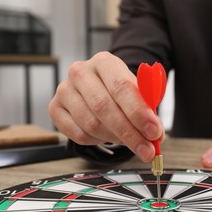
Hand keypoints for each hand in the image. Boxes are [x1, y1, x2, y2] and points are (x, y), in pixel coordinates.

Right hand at [48, 52, 163, 161]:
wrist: (98, 88)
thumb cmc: (120, 92)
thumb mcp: (138, 94)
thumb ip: (148, 112)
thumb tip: (156, 136)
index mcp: (104, 62)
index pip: (121, 87)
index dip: (138, 112)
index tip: (154, 131)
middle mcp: (80, 72)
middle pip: (104, 107)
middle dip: (130, 133)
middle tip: (147, 149)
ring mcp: (64, 90)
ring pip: (91, 124)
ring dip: (115, 138)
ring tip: (130, 141)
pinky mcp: (54, 108)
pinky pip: (78, 135)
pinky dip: (98, 141)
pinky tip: (108, 136)